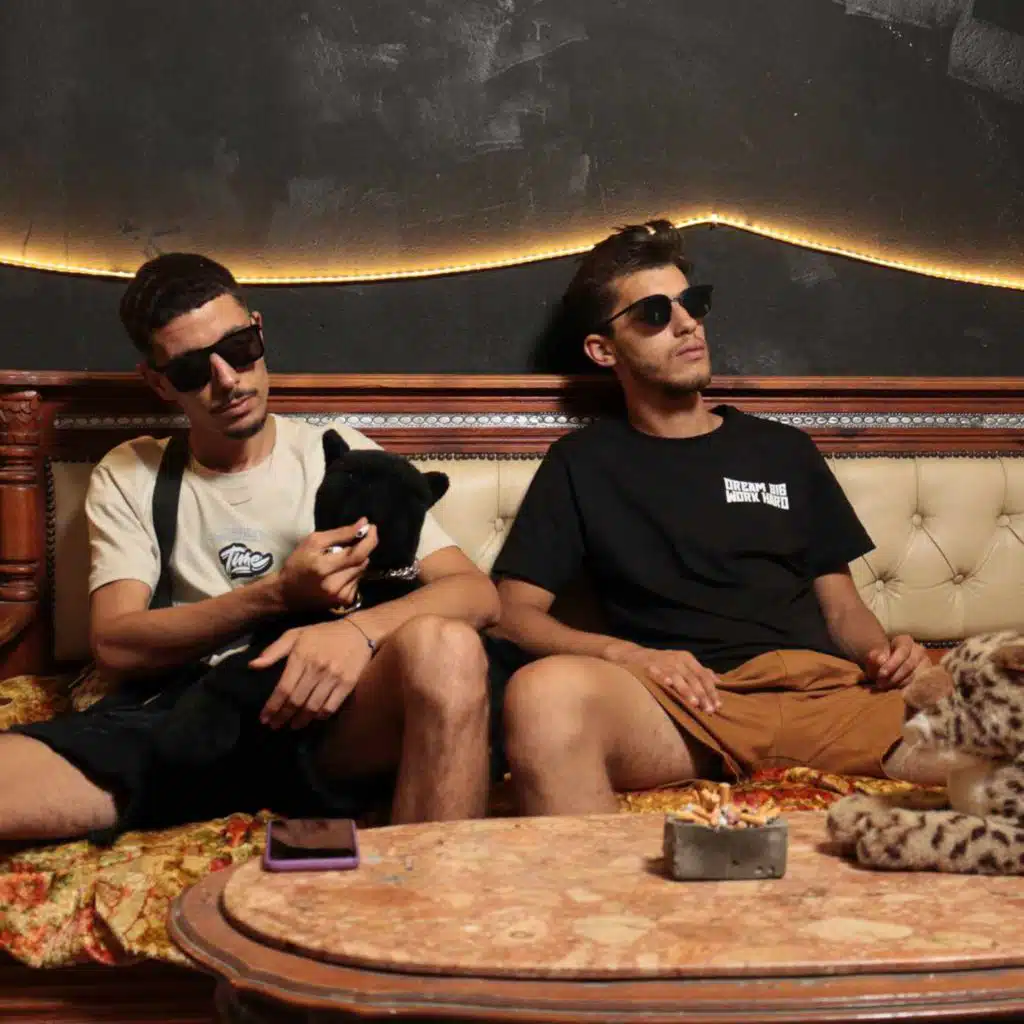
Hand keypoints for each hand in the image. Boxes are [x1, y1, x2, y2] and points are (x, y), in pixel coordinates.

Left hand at [250, 619, 374, 729]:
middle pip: (296, 701)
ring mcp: (334, 677)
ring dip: (300, 721)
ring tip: (292, 726)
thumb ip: (274, 650)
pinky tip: (313, 718)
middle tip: (274, 726)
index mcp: (301, 656)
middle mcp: (317, 668)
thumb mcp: (296, 634)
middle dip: (282, 717)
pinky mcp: (348, 684)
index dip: (272, 707)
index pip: (283, 688)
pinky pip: (331, 707)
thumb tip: (253, 666)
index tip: (263, 718)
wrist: (358, 631)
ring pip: (313, 707)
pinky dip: (320, 716)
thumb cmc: (323, 634)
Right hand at [277, 520, 377, 611]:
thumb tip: (363, 523)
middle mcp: (334, 585)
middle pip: (362, 562)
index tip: (372, 527)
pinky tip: (340, 573)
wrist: (287, 593)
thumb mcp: (313, 542)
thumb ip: (340, 534)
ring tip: (342, 559)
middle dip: (363, 549)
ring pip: (362, 571)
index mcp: (324, 567)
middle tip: (356, 540)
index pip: (357, 554)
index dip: (369, 540)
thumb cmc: (297, 563)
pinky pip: (358, 582)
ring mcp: (340, 596)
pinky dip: (353, 574)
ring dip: (357, 562)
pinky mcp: (343, 602)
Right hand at [608, 643, 720, 713]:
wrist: (637, 656)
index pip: (703, 675)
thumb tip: (719, 682)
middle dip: (702, 695)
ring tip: (694, 703)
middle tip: (708, 710)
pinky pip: (658, 672)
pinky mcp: (650, 665)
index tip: (718, 706)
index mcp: (688, 659)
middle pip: (693, 678)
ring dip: (687, 690)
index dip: (712, 690)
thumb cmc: (664, 663)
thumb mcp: (684, 664)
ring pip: (679, 677)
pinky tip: (668, 684)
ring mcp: (664, 662)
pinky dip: (663, 677)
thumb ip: (701, 672)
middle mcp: (678, 659)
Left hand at [865, 633, 928, 689]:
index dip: (891, 664)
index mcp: (905, 641)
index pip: (902, 651)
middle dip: (893, 677)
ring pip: (914, 676)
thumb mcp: (875, 654)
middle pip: (908, 665)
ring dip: (898, 684)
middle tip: (880, 684)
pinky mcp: (927, 675)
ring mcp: (925, 663)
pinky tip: (894, 690)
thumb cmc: (882, 658)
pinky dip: (905, 689)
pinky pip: (918, 684)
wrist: (889, 663)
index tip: (881, 674)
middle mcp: (918, 650)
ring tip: (884, 687)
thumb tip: (881, 660)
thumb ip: (875, 656)